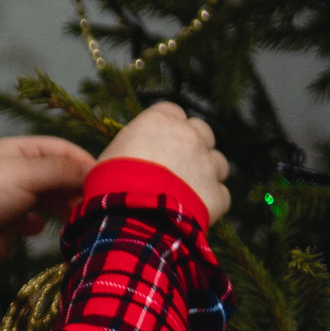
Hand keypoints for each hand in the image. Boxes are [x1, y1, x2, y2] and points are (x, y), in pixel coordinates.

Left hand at [0, 133, 94, 250]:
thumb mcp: (27, 174)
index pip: (61, 149)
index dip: (83, 161)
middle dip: (76, 186)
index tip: (105, 179)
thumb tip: (94, 169)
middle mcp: (18, 170)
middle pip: (59, 174)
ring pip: (51, 197)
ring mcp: (15, 196)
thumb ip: (62, 170)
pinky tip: (45, 228)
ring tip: (76, 218)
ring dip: (64, 205)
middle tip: (92, 203)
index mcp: (19, 151)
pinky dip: (45, 222)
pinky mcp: (12, 221)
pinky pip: (36, 218)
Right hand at [104, 101, 232, 226]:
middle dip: (195, 146)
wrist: (130, 218)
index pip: (173, 112)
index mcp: (160, 121)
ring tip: (187, 192)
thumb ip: (126, 149)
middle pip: (202, 132)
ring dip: (207, 174)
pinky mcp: (217, 193)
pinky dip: (211, 203)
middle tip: (178, 166)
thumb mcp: (108, 159)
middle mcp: (189, 136)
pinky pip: (221, 194)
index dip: (168, 128)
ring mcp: (207, 164)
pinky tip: (194, 212)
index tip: (160, 143)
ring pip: (218, 162)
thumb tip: (110, 158)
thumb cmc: (110, 186)